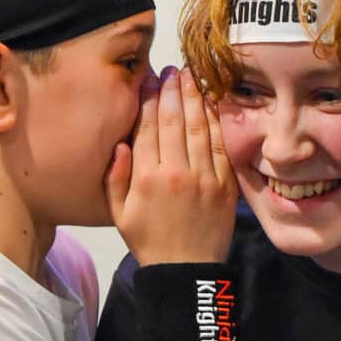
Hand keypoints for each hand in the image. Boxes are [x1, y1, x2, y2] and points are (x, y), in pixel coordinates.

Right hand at [105, 66, 236, 265]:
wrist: (186, 271)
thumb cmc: (149, 241)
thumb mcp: (119, 214)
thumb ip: (115, 177)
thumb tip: (119, 144)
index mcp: (145, 178)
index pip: (146, 128)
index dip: (148, 99)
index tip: (149, 79)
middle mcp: (174, 172)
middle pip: (172, 121)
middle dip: (171, 90)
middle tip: (171, 69)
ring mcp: (203, 177)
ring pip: (198, 127)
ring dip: (194, 98)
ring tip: (190, 76)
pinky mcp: (224, 184)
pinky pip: (219, 145)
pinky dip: (215, 121)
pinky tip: (211, 103)